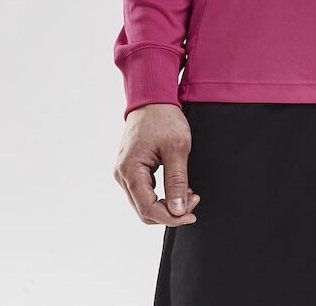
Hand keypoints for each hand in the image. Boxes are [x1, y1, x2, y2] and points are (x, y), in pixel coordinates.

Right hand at [113, 103, 200, 225]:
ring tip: (189, 192)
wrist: (152, 98)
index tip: (191, 214)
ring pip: (144, 202)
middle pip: (144, 210)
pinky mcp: (130, 168)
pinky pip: (144, 191)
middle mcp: (122, 175)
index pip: (148, 209)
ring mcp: (124, 172)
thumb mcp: (177, 149)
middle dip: (170, 211)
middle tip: (193, 200)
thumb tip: (177, 211)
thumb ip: (177, 181)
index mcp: (130, 171)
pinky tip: (178, 186)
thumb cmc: (164, 119)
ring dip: (167, 204)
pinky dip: (161, 194)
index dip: (170, 217)